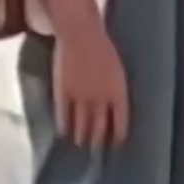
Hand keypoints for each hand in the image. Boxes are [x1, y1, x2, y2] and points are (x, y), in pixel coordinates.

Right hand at [53, 20, 129, 146]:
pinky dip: (64, 127)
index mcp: (118, 91)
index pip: (120, 122)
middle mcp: (100, 99)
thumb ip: (115, 88)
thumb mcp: (117, 68)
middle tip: (97, 150)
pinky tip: (64, 133)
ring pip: (81, 126)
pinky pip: (63, 117)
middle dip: (98, 141)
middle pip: (99, 128)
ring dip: (81, 137)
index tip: (116, 144)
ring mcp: (81, 98)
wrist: (81, 33)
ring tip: (81, 143)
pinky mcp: (63, 94)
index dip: (118, 135)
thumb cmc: (103, 45)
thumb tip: (114, 106)